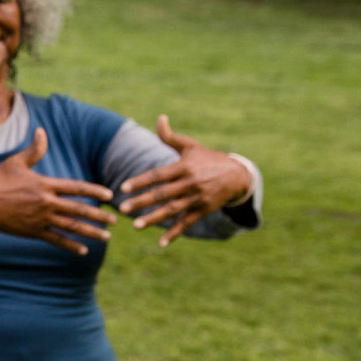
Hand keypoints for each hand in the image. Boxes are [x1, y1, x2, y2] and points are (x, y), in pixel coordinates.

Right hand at [0, 128, 115, 254]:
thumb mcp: (16, 162)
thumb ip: (34, 149)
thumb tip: (41, 131)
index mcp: (45, 184)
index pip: (76, 187)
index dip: (95, 190)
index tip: (109, 195)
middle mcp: (45, 202)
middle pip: (79, 209)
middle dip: (99, 215)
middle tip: (115, 220)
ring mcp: (40, 218)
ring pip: (71, 227)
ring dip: (91, 232)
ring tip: (106, 236)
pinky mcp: (32, 231)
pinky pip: (56, 240)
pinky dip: (71, 245)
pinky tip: (84, 250)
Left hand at [117, 114, 253, 246]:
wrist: (238, 175)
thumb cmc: (208, 158)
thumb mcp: (190, 146)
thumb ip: (170, 136)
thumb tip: (160, 118)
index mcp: (183, 167)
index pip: (158, 175)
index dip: (140, 181)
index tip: (122, 187)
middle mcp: (190, 183)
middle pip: (162, 194)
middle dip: (142, 202)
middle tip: (122, 209)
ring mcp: (197, 198)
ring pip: (173, 210)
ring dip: (154, 219)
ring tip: (135, 226)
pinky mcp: (204, 209)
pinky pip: (187, 222)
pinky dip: (175, 233)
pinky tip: (161, 243)